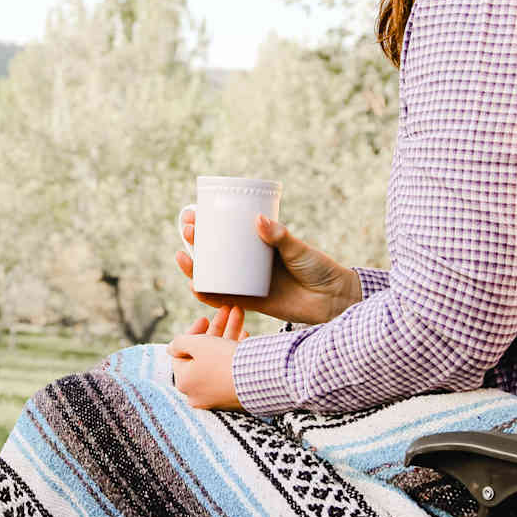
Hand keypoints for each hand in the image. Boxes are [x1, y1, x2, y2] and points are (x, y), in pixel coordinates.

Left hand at [168, 304, 247, 409]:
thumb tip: (171, 348)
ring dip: (228, 336)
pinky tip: (244, 336)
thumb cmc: (223, 361)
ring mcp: (216, 396)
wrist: (259, 380)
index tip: (205, 318)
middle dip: (217, 329)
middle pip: (203, 354)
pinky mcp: (234, 396)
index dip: (194, 331)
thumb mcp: (197, 344)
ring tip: (239, 315)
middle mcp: (197, 392)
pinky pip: (230, 371)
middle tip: (226, 312)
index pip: (182, 352)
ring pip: (219, 360)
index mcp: (184, 381)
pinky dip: (234, 353)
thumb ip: (179, 343)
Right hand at [175, 213, 361, 326]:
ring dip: (193, 268)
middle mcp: (249, 264)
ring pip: (213, 276)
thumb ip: (280, 237)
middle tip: (188, 229)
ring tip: (183, 256)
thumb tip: (258, 219)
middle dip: (196, 241)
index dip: (206, 224)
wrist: (334, 299)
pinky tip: (194, 286)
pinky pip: (223, 299)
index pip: (227, 232)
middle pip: (214, 253)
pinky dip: (207, 294)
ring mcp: (248, 283)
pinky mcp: (251, 303)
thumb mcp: (298, 248)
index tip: (193, 213)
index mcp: (258, 246)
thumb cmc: (319, 269)